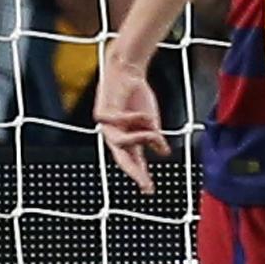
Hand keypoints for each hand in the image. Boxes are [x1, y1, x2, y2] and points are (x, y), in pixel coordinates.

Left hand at [94, 60, 168, 193]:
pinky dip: (134, 117)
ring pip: (122, 142)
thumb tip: (164, 152)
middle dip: (134, 172)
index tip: (149, 190)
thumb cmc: (137, 97)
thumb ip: (154, 138)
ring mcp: (106, 127)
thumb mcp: (151, 122)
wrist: (128, 73)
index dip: (141, 176)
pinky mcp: (100, 114)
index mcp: (127, 139)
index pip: (134, 162)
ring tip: (153, 129)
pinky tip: (141, 112)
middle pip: (122, 159)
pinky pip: (120, 122)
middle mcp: (115, 136)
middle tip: (145, 183)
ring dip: (141, 137)